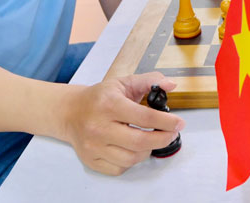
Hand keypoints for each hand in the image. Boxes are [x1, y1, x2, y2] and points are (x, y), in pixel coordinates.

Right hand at [61, 73, 183, 175]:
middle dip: (162, 139)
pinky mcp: (91, 160)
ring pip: (131, 158)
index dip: (167, 122)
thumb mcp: (124, 82)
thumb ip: (149, 80)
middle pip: (139, 141)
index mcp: (109, 104)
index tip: (179, 123)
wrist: (70, 112)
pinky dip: (132, 161)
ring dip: (148, 150)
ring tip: (151, 139)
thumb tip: (171, 85)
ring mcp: (94, 146)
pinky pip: (119, 168)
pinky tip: (134, 148)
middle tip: (171, 133)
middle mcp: (99, 126)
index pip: (144, 117)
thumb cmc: (99, 98)